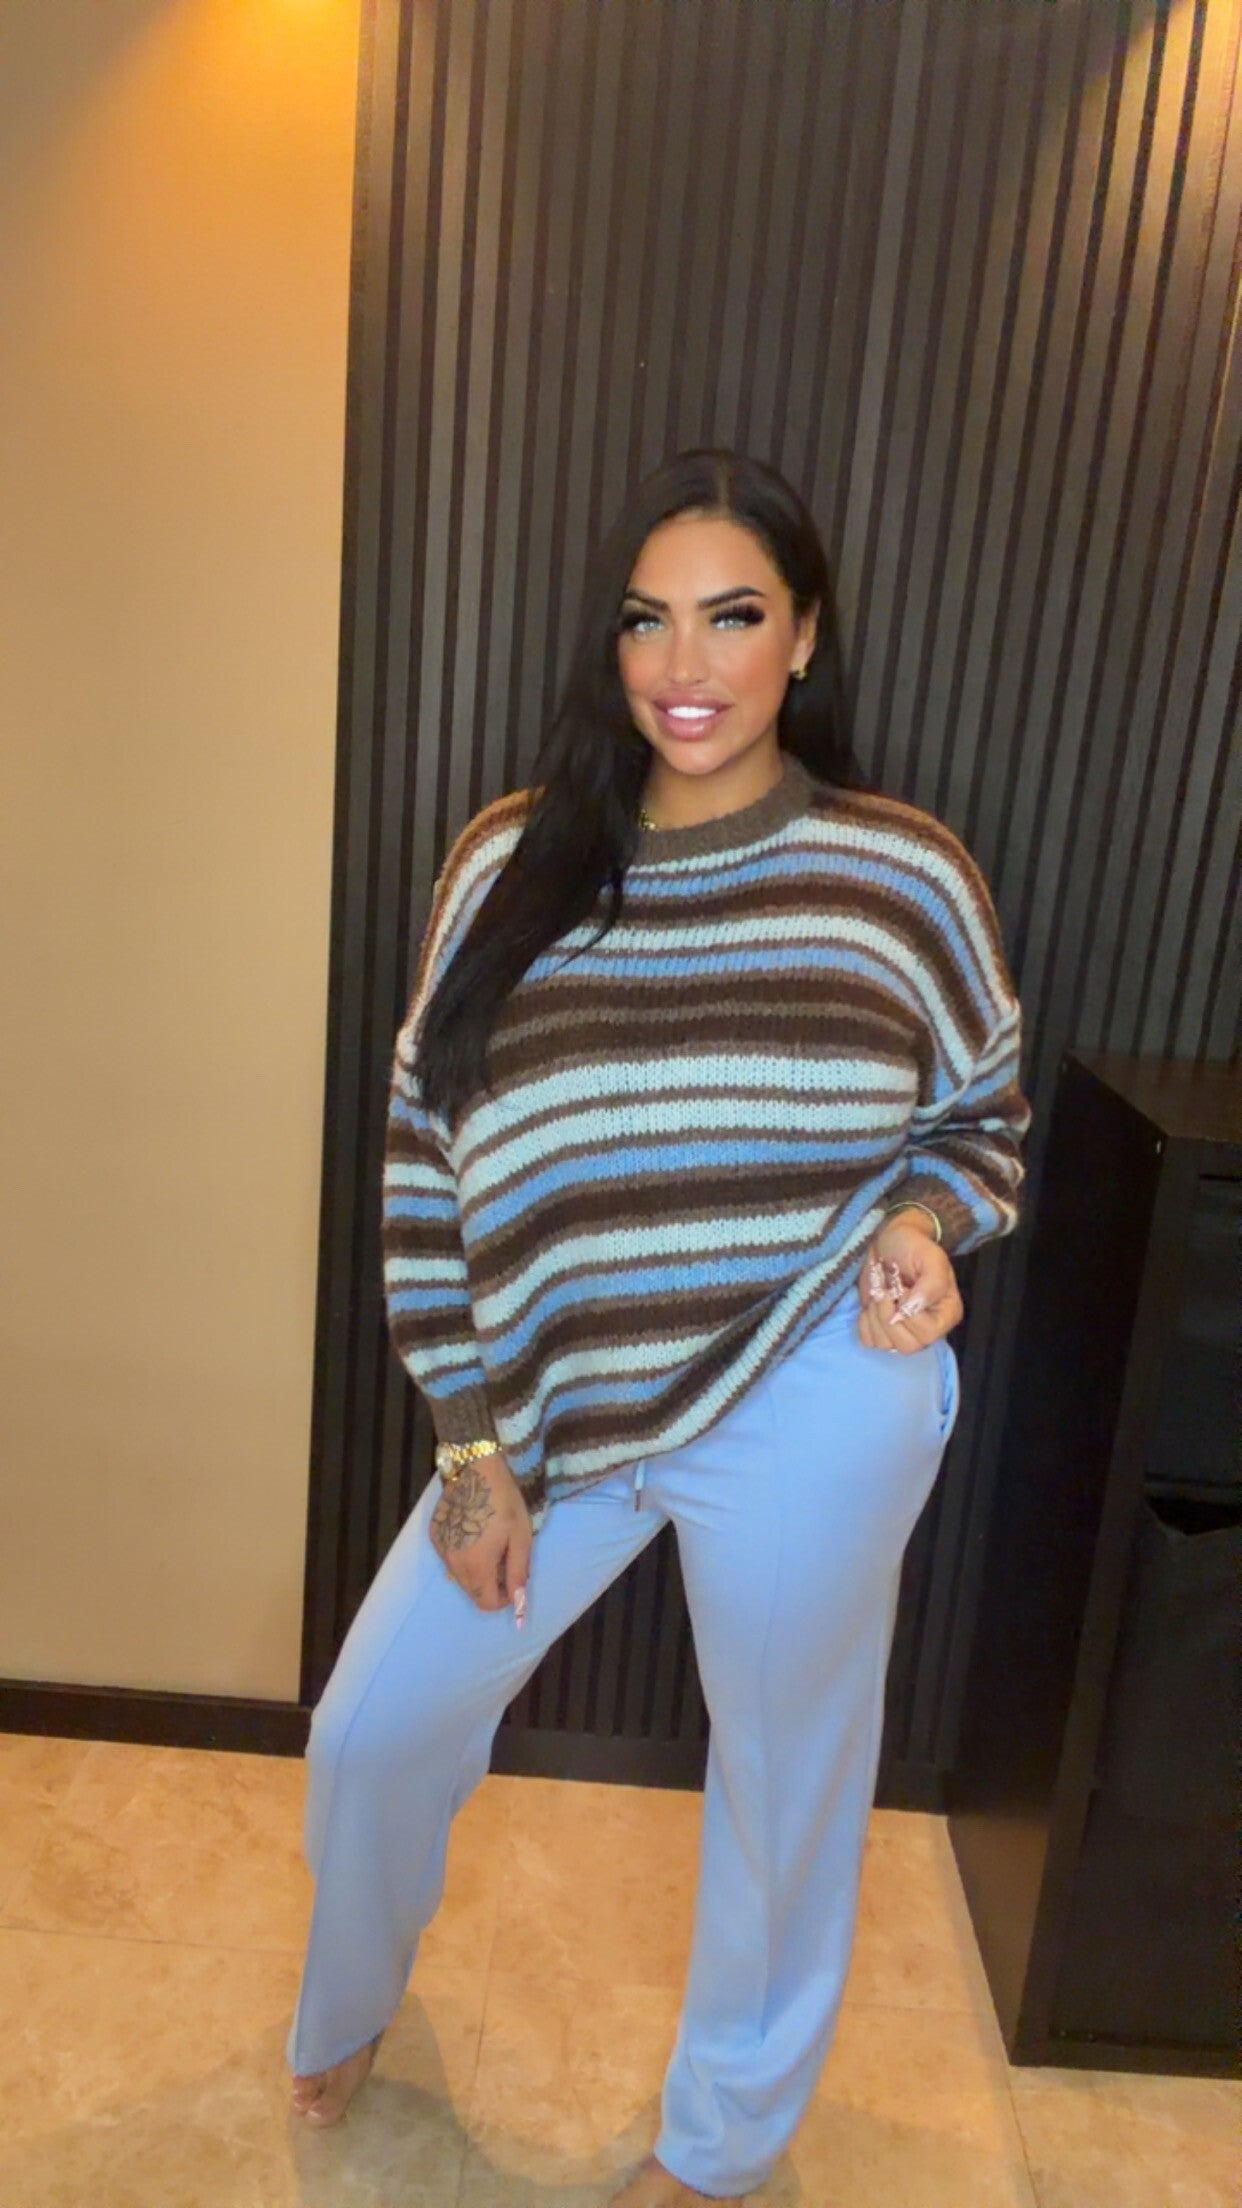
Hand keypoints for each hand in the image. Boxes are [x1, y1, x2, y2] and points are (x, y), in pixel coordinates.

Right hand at [429, 1450, 531, 1618]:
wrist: (476, 1469)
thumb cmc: (505, 1502)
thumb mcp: (520, 1538)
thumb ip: (517, 1573)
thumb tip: (519, 1603)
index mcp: (476, 1566)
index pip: (486, 1603)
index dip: (503, 1598)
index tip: (512, 1580)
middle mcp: (453, 1563)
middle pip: (472, 1591)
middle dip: (490, 1585)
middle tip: (504, 1560)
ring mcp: (440, 1549)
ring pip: (459, 1576)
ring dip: (475, 1571)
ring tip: (489, 1545)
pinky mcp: (434, 1535)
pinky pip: (449, 1558)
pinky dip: (462, 1555)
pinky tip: (472, 1533)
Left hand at [857, 1209, 961, 1353]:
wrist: (889, 1241)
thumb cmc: (914, 1247)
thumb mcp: (931, 1258)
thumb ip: (931, 1285)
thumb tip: (910, 1311)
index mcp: (946, 1314)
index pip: (928, 1333)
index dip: (909, 1313)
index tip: (902, 1288)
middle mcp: (927, 1329)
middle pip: (907, 1346)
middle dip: (888, 1315)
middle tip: (886, 1289)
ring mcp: (903, 1332)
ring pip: (885, 1345)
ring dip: (875, 1315)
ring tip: (880, 1292)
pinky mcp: (881, 1329)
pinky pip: (869, 1341)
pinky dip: (864, 1323)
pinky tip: (871, 1304)